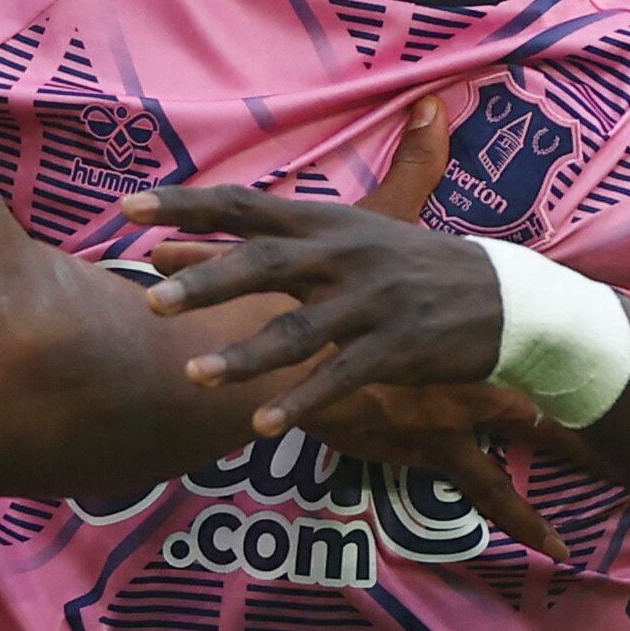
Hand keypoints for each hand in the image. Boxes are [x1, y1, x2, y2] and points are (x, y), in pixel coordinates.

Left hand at [143, 100, 575, 558]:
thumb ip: (244, 250)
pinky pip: (339, 377)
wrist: (504, 298)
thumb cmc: (399, 267)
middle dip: (206, 283)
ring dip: (244, 355)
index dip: (182, 205)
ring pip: (298, 328)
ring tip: (194, 377)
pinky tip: (260, 425)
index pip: (241, 205)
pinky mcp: (397, 347)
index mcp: (323, 221)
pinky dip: (299, 402)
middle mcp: (343, 253)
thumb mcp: (332, 244)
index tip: (124, 208)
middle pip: (264, 263)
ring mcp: (372, 301)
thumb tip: (160, 250)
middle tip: (149, 302)